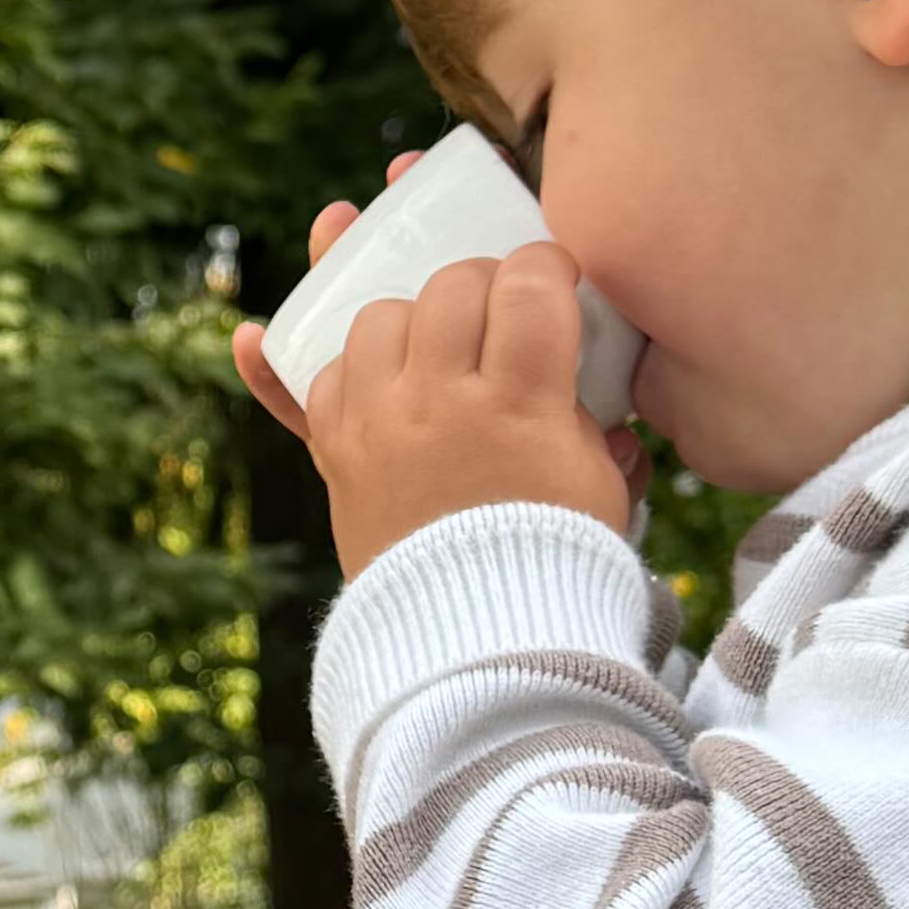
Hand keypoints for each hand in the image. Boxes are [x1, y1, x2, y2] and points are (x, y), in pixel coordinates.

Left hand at [237, 183, 638, 577]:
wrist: (475, 643)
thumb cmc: (552, 562)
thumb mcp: (603, 489)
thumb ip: (601, 433)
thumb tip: (605, 410)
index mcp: (518, 405)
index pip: (528, 288)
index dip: (545, 265)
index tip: (554, 275)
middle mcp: (438, 403)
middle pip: (450, 288)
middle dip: (480, 279)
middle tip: (497, 303)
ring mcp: (377, 423)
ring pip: (376, 319)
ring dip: (407, 313)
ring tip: (432, 338)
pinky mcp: (335, 453)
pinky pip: (307, 383)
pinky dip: (311, 366)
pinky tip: (304, 351)